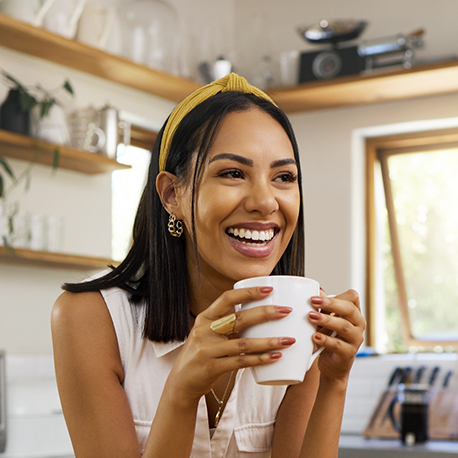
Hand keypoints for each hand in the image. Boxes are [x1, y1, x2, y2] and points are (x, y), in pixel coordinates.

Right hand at [166, 287, 294, 403]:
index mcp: (205, 318)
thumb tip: (258, 313)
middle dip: (265, 313)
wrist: (181, 382)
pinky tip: (275, 357)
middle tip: (286, 311)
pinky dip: (260, 360)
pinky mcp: (212, 367)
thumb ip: (227, 324)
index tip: (269, 289)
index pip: (227, 298)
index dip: (248, 292)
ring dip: (269, 341)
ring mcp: (208, 349)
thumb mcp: (208, 333)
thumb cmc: (202, 354)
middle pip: (239, 318)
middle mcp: (205, 331)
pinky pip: (241, 362)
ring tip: (288, 340)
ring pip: (244, 343)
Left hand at [307, 289, 364, 382]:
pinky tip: (314, 336)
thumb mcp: (324, 320)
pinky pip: (338, 345)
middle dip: (330, 304)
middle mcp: (358, 324)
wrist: (331, 365)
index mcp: (353, 313)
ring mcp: (355, 339)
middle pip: (349, 309)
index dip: (336, 295)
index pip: (352, 297)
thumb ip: (322, 306)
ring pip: (344, 326)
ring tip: (311, 317)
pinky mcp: (348, 353)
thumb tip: (318, 290)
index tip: (315, 295)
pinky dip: (325, 339)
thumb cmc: (328, 337)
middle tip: (312, 301)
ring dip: (326, 320)